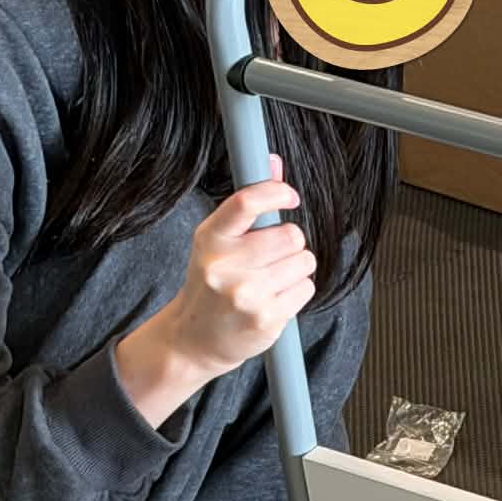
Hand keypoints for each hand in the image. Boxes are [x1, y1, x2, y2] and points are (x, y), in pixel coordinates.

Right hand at [116, 155, 316, 426]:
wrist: (195, 340)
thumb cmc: (211, 284)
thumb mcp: (218, 241)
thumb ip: (249, 204)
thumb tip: (273, 160)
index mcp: (210, 239)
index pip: (246, 202)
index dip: (276, 192)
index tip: (289, 197)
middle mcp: (224, 266)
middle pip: (291, 235)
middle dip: (291, 243)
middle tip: (274, 256)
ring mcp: (246, 294)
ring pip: (304, 261)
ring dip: (296, 268)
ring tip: (271, 281)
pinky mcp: (266, 318)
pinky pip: (306, 288)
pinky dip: (297, 291)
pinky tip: (274, 299)